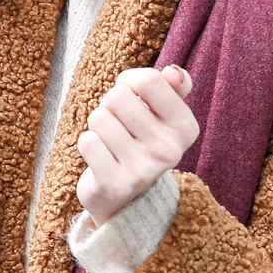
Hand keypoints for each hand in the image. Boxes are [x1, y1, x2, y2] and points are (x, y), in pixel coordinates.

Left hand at [76, 66, 196, 227]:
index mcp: (186, 127)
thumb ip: (172, 87)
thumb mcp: (163, 114)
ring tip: (111, 142)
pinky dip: (87, 144)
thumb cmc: (141, 142)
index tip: (132, 97)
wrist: (127, 199)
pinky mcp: (115, 185)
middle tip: (119, 125)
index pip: (148, 80)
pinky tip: (101, 157)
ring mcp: (143, 170)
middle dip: (110, 105)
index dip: (130, 81)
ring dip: (98, 126)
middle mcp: (169, 150)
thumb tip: (174, 73)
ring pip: (99, 117)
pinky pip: (87, 141)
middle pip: (118, 96)